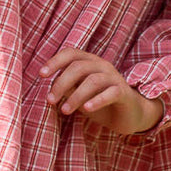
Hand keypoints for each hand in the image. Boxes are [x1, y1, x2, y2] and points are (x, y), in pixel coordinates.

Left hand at [40, 48, 163, 136]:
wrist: (128, 116)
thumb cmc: (99, 103)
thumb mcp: (78, 96)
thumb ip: (66, 89)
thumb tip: (50, 89)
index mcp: (89, 62)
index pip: (70, 53)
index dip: (54, 61)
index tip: (41, 75)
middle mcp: (102, 65)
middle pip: (78, 67)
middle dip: (61, 83)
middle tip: (50, 100)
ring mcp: (114, 78)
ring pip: (93, 80)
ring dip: (75, 96)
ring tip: (65, 111)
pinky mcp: (124, 93)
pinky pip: (111, 93)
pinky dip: (97, 100)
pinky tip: (87, 109)